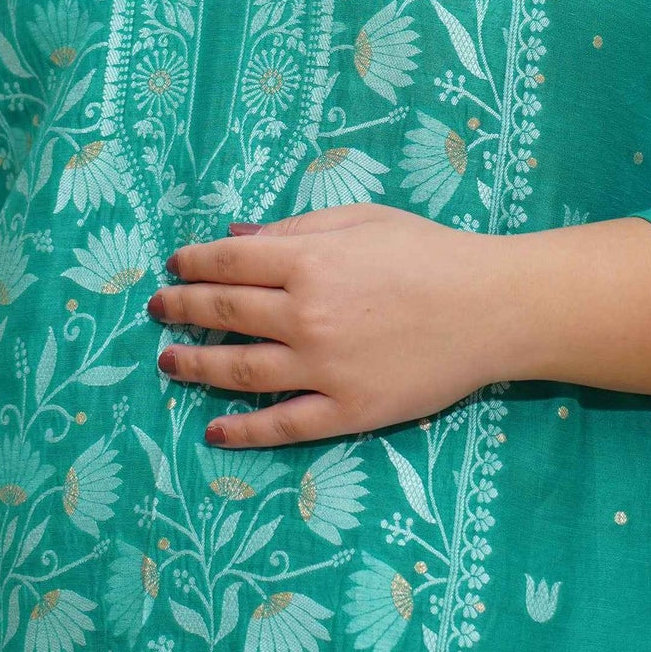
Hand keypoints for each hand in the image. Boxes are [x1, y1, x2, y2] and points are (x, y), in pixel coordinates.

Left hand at [149, 206, 511, 447]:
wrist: (492, 308)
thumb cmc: (431, 253)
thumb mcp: (363, 220)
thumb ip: (297, 227)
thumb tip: (236, 239)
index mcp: (310, 260)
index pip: (228, 262)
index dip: (193, 264)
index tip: (174, 266)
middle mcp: (306, 315)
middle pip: (223, 314)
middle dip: (181, 310)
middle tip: (158, 310)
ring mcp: (323, 368)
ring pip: (240, 372)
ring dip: (195, 367)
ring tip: (168, 363)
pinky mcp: (346, 411)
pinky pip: (282, 426)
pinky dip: (243, 431)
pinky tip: (215, 428)